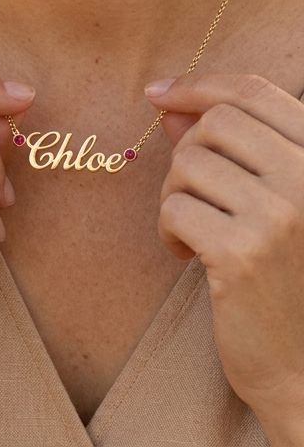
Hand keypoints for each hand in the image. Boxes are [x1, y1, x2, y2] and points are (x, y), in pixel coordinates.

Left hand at [147, 74, 303, 443]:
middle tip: (191, 192)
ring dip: (175, 194)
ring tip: (194, 230)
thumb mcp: (268, 202)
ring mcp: (281, 215)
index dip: (199, 85)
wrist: (303, 363)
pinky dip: (168, 229)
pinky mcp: (243, 252)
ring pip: (187, 162)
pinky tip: (187, 255)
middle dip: (186, 151)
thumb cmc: (284, 275)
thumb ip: (227, 149)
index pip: (255, 92)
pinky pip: (173, 207)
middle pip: (215, 122)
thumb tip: (169, 105)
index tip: (158, 92)